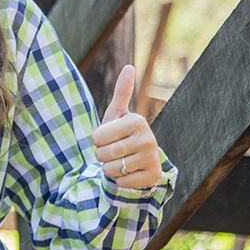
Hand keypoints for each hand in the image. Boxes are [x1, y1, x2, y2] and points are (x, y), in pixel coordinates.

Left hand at [91, 65, 161, 189]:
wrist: (139, 160)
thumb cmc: (122, 134)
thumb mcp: (118, 114)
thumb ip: (121, 92)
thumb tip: (129, 66)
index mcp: (137, 121)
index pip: (97, 137)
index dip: (97, 140)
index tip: (108, 137)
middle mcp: (148, 138)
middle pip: (103, 154)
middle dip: (102, 155)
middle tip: (113, 151)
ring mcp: (152, 159)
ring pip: (111, 169)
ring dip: (110, 168)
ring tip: (121, 161)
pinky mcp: (152, 177)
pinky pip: (121, 182)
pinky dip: (120, 181)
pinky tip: (130, 172)